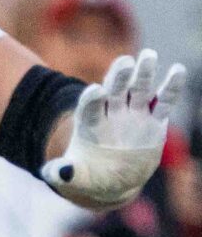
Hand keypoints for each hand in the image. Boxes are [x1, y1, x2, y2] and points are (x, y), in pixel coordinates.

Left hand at [45, 50, 186, 209]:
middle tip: (125, 62)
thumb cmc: (90, 177)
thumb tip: (58, 173)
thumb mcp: (75, 178)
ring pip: (139, 90)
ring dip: (144, 74)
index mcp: (89, 124)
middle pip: (114, 91)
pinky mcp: (155, 121)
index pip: (89, 107)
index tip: (96, 90)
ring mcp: (134, 115)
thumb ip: (64, 173)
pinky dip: (171, 87)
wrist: (112, 180)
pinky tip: (178, 70)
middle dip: (119, 77)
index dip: (92, 98)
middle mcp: (112, 114)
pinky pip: (164, 102)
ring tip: (149, 55)